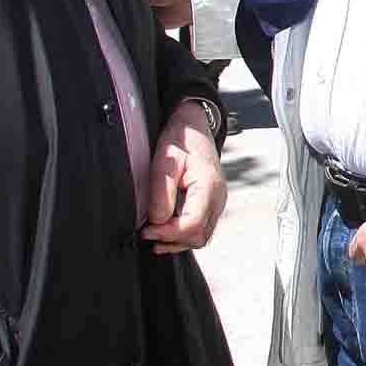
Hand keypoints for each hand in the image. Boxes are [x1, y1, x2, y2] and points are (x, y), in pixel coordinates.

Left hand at [140, 101, 226, 253]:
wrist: (194, 125)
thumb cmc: (181, 138)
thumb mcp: (165, 162)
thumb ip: (161, 193)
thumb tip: (157, 221)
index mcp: (209, 186)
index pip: (193, 225)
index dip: (168, 233)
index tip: (147, 231)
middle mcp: (218, 197)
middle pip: (199, 236)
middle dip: (173, 240)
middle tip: (147, 234)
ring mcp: (218, 201)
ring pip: (202, 236)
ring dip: (178, 240)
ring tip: (154, 236)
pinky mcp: (212, 202)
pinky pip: (202, 227)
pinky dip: (184, 234)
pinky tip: (166, 230)